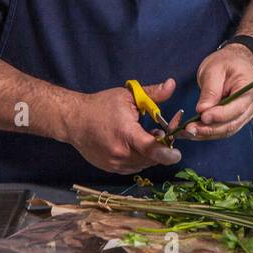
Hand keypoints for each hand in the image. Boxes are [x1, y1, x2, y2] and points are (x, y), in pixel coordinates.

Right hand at [68, 78, 182, 173]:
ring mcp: (114, 163)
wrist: (74, 121)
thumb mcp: (128, 95)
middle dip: (161, 148)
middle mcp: (120, 152)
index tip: (178, 154)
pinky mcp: (110, 168)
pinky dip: (139, 158)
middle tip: (159, 132)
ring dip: (150, 154)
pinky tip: (135, 144)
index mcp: (126, 133)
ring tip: (145, 136)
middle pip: (151, 158)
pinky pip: (133, 167)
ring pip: (143, 164)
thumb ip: (152, 93)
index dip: (168, 153)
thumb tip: (172, 84)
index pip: (152, 150)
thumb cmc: (101, 106)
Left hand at [186, 46, 252, 140]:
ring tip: (190, 131)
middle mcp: (252, 103)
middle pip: (233, 123)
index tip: (202, 117)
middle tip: (190, 129)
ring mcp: (247, 112)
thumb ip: (210, 90)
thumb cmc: (226, 62)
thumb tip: (203, 110)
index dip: (219, 115)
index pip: (237, 107)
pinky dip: (210, 132)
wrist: (234, 61)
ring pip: (228, 129)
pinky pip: (225, 129)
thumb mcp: (214, 69)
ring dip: (208, 133)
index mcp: (250, 88)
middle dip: (210, 128)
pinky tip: (196, 131)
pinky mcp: (238, 118)